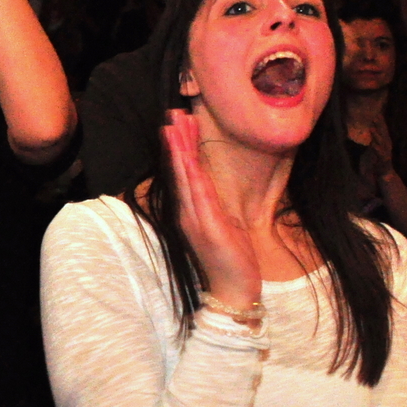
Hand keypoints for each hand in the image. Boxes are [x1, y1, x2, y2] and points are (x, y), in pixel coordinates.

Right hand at [163, 110, 260, 307]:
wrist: (233, 291)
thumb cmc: (232, 261)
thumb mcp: (225, 228)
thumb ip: (214, 207)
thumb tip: (210, 188)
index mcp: (192, 212)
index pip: (184, 174)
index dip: (180, 148)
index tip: (177, 124)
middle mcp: (188, 213)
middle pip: (181, 170)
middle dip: (177, 142)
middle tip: (173, 114)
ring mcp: (196, 220)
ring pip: (186, 178)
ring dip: (181, 151)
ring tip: (176, 127)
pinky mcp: (208, 228)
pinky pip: (199, 196)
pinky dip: (192, 176)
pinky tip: (190, 159)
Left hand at [368, 116, 395, 180]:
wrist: (383, 173)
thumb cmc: (376, 158)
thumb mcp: (373, 146)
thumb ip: (371, 137)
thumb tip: (367, 128)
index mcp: (384, 140)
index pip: (382, 127)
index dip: (380, 120)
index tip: (376, 110)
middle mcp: (386, 144)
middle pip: (383, 131)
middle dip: (379, 123)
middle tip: (375, 114)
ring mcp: (385, 151)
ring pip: (381, 140)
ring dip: (377, 134)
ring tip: (371, 127)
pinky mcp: (383, 158)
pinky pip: (379, 152)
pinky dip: (376, 147)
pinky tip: (372, 143)